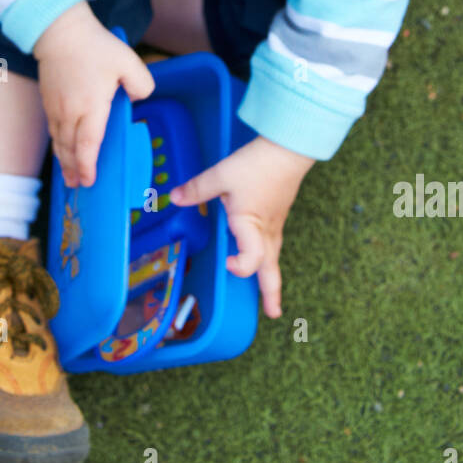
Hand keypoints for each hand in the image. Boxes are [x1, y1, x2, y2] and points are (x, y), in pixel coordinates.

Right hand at [33, 2, 154, 188]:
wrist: (59, 31)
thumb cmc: (95, 46)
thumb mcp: (128, 62)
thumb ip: (141, 84)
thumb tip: (137, 101)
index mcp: (91, 106)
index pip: (89, 144)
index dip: (89, 165)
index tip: (90, 180)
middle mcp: (70, 112)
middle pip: (71, 149)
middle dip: (75, 170)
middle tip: (79, 186)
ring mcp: (56, 108)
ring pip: (59, 142)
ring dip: (64, 161)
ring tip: (68, 176)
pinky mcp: (48, 101)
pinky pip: (53, 130)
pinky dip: (57, 145)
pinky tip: (61, 149)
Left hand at [168, 136, 314, 318]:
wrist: (288, 149)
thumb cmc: (258, 164)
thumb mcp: (222, 175)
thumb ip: (198, 189)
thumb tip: (174, 198)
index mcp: (251, 225)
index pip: (251, 259)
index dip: (239, 266)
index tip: (226, 261)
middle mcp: (266, 230)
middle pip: (271, 268)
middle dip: (271, 292)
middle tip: (273, 313)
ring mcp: (275, 224)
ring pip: (275, 256)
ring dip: (272, 276)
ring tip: (271, 295)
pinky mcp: (278, 215)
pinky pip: (274, 244)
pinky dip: (270, 257)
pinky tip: (264, 255)